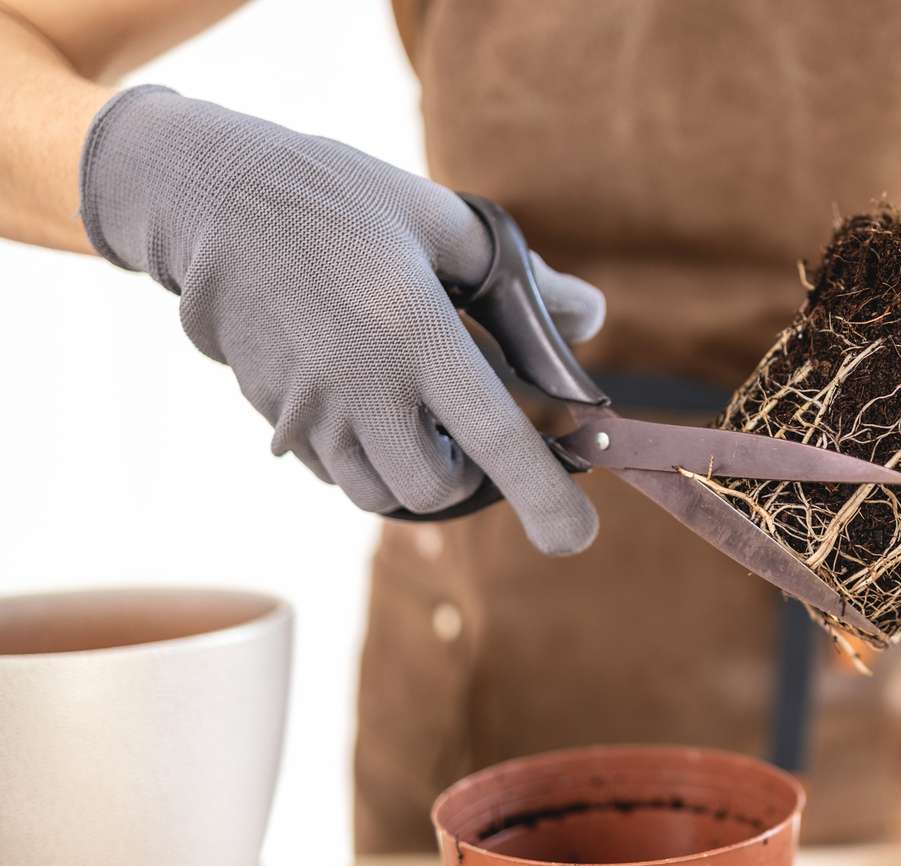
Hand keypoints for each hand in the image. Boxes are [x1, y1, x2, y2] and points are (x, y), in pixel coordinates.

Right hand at [79, 86, 603, 553]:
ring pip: (375, 493)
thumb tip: (590, 318)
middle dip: (467, 475)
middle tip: (466, 423)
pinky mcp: (272, 415)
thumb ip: (523, 281)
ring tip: (414, 408)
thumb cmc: (342, 196)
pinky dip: (364, 455)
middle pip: (432, 490)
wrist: (214, 195)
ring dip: (411, 471)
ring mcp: (306, 407)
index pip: (494, 437)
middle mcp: (358, 383)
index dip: (543, 496)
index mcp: (413, 330)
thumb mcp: (443, 220)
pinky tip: (363, 394)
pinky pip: (331, 469)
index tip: (577, 539)